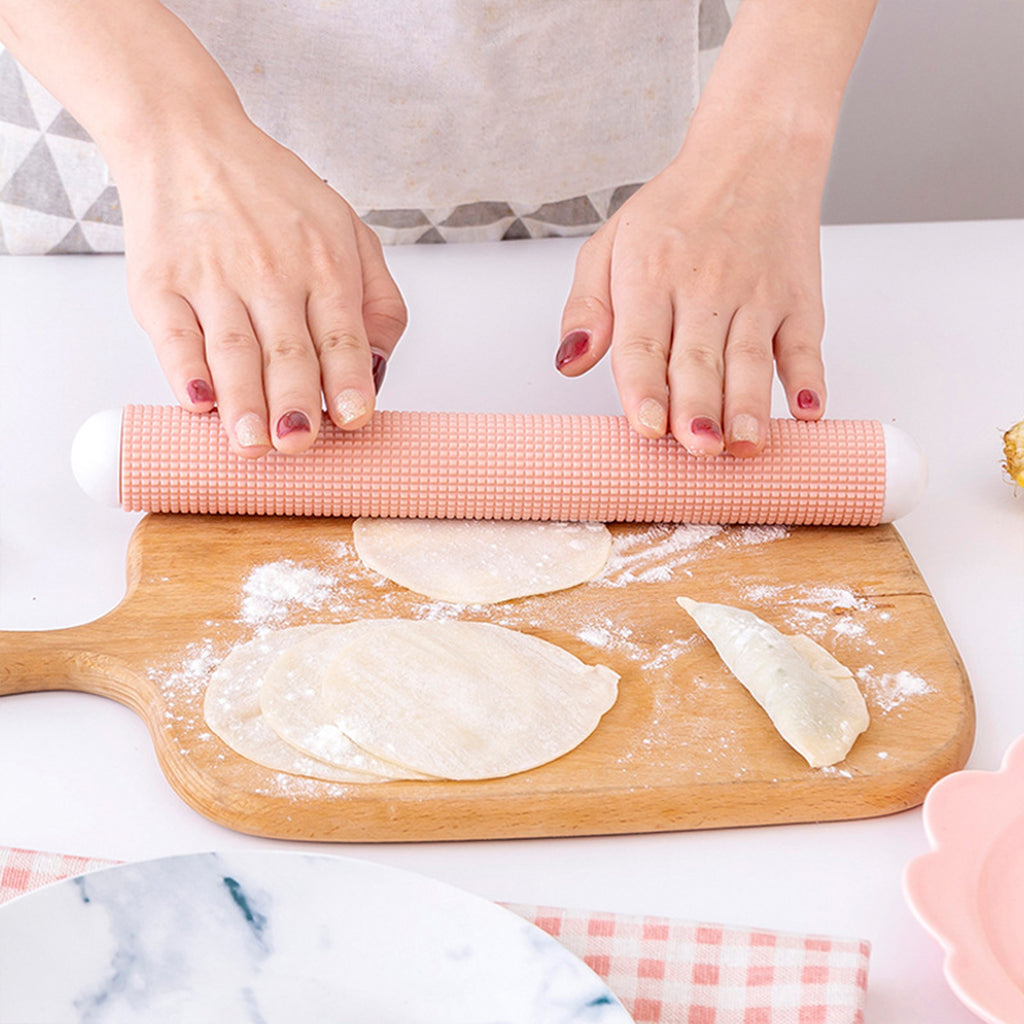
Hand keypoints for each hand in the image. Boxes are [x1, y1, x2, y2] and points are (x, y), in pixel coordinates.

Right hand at [120, 116, 406, 456]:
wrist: (187, 138)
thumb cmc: (275, 196)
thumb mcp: (350, 232)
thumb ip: (378, 301)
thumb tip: (379, 369)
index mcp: (324, 265)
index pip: (341, 335)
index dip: (347, 380)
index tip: (353, 418)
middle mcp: (271, 273)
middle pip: (287, 350)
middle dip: (295, 402)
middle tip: (298, 444)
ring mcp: (212, 278)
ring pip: (233, 350)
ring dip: (243, 401)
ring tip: (251, 444)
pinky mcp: (161, 284)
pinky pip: (174, 334)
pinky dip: (184, 370)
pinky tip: (197, 402)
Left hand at [553, 0, 878, 457]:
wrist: (755, 151)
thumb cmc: (677, 209)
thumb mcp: (610, 244)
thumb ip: (586, 308)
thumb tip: (569, 361)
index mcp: (649, 276)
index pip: (642, 341)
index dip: (644, 386)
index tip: (645, 424)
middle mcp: (703, 286)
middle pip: (699, 358)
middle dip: (698, 408)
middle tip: (697, 448)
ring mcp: (756, 294)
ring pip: (751, 357)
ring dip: (750, 404)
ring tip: (746, 442)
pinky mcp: (799, 299)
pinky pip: (805, 343)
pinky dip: (809, 378)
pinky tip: (807, 411)